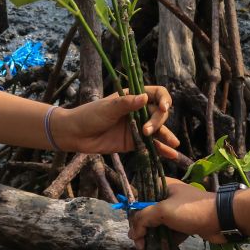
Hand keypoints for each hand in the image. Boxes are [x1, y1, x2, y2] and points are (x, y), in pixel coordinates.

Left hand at [52, 86, 179, 158]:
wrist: (75, 135)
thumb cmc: (89, 116)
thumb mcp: (107, 108)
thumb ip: (126, 104)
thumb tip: (144, 98)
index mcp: (133, 96)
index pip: (156, 94)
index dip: (163, 99)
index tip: (163, 107)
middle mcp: (138, 111)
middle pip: (159, 113)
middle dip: (158, 121)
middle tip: (147, 131)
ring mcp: (137, 127)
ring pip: (157, 130)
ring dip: (165, 136)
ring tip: (173, 144)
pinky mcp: (134, 142)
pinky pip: (151, 145)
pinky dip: (161, 149)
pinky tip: (171, 154)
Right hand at [129, 179, 220, 249]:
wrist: (222, 220)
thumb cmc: (190, 210)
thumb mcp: (163, 210)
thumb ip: (143, 218)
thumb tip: (132, 232)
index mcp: (162, 187)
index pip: (140, 196)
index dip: (133, 211)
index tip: (132, 226)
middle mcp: (168, 198)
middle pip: (147, 213)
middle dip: (141, 228)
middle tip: (138, 243)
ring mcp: (177, 212)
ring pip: (158, 224)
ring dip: (151, 236)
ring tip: (145, 248)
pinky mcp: (184, 224)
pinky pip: (169, 232)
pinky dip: (164, 240)